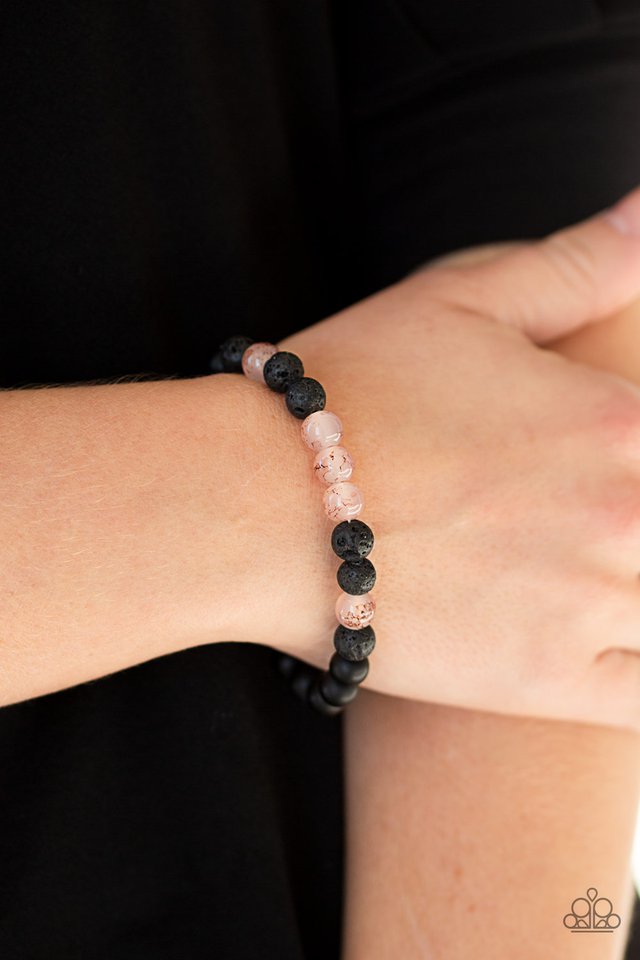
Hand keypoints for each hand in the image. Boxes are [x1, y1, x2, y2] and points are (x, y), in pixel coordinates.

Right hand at [272, 186, 639, 730]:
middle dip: (638, 518)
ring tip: (597, 569)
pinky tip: (623, 646)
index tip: (616, 470)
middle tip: (597, 520)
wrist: (254, 506)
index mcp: (619, 423)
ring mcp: (591, 609)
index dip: (639, 455)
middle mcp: (627, 517)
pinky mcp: (546, 683)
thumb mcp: (465, 297)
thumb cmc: (351, 392)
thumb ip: (582, 262)